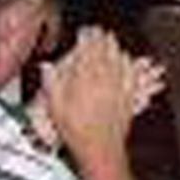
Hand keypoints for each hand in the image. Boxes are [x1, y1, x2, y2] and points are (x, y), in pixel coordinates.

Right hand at [40, 28, 142, 162]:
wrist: (100, 148)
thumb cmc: (76, 130)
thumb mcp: (55, 106)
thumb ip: (52, 82)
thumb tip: (47, 66)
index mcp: (86, 79)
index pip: (89, 50)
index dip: (88, 37)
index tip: (86, 31)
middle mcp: (106, 80)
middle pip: (107, 51)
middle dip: (103, 38)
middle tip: (100, 32)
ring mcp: (120, 87)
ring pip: (121, 60)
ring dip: (116, 48)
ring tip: (112, 41)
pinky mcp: (130, 96)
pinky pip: (132, 74)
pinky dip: (131, 64)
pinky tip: (131, 60)